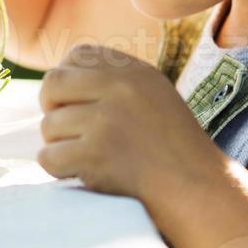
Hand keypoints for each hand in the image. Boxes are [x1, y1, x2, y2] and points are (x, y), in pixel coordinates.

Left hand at [37, 43, 224, 204]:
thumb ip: (115, 83)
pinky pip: (49, 157)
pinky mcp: (95, 154)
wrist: (199, 192)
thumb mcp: (154, 97)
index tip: (74, 102)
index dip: (67, 79)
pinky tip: (83, 174)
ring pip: (49, 125)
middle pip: (53, 84)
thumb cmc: (174, 151)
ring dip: (60, 145)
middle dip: (52, 108)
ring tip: (89, 158)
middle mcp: (120, 89)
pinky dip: (59, 170)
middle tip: (67, 130)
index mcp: (134, 72)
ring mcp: (106, 121)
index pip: (77, 55)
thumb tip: (58, 81)